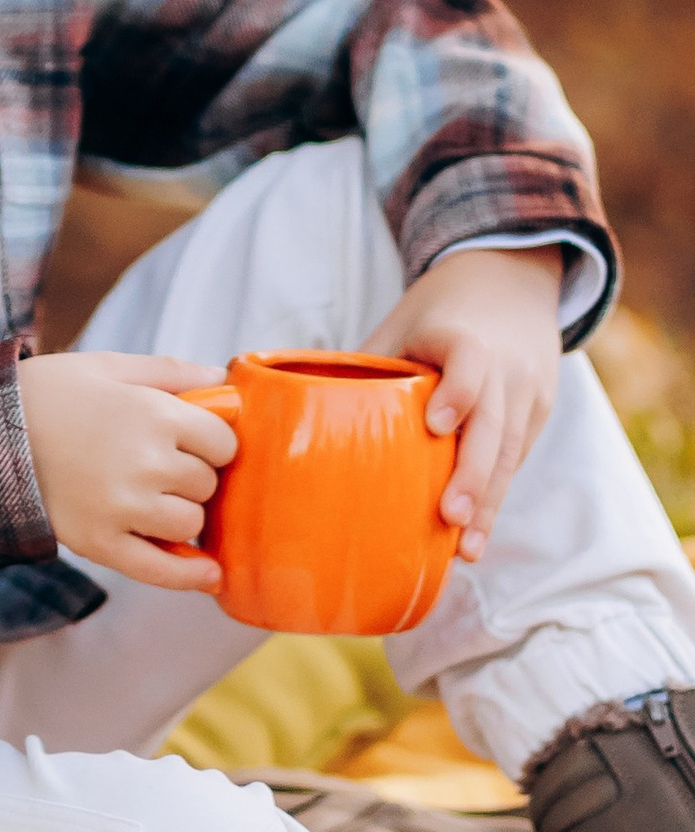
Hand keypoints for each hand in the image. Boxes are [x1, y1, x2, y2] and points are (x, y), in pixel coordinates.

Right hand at [16, 350, 239, 589]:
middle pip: (206, 484)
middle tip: (157, 466)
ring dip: (180, 514)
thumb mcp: (107, 366)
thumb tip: (223, 378)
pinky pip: (160, 569)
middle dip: (191, 476)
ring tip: (152, 499)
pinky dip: (189, 575)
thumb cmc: (47, 394)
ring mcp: (123, 507)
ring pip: (189, 524)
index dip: (211, 442)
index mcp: (154, 414)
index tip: (191, 441)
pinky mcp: (99, 542)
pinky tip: (209, 574)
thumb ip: (170, 370)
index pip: (223, 443)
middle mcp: (146, 462)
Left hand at [371, 244, 563, 558]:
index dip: (458, 393)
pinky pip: (516, 460)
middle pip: (496, 423)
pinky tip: (473, 535)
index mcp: (466, 336)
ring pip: (511, 452)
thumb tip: (292, 408)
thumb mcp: (401, 324)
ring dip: (489, 502)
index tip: (437, 425)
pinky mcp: (538, 413)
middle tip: (449, 517)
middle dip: (475, 474)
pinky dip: (495, 497)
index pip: (471, 363)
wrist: (510, 283)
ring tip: (465, 548)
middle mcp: (506, 366)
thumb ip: (365, 365)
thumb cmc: (440, 310)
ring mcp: (528, 392)